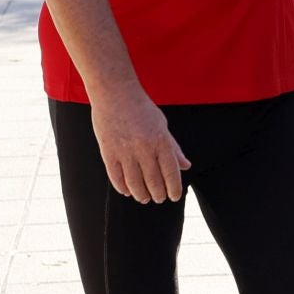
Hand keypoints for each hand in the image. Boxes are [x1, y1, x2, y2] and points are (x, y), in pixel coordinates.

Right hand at [89, 87, 189, 203]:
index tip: (174, 196)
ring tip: (144, 198)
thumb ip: (173, 148)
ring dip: (141, 195)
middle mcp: (144, 149)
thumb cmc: (142, 108)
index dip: (174, 188)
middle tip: (160, 199)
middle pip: (153, 181)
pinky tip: (128, 191)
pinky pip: (116, 177)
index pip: (171, 172)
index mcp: (161, 141)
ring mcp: (125, 152)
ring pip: (134, 183)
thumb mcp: (163, 125)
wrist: (115, 94)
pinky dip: (123, 188)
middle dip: (158, 194)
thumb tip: (186, 166)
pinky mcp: (108, 153)